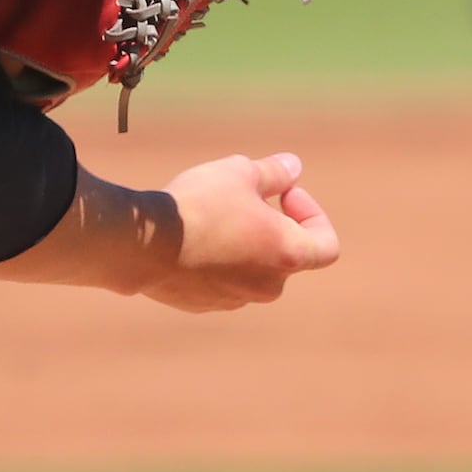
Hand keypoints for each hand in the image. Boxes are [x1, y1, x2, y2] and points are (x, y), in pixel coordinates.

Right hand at [140, 152, 339, 312]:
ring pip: (250, 268)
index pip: (327, 246)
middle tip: (240, 195)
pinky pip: (219, 280)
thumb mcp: (239, 172)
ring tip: (209, 213)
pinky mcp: (202, 305)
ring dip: (241, 242)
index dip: (313, 214)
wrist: (145, 245)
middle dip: (270, 224)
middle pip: (284, 255)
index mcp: (288, 255)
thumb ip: (273, 173)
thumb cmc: (200, 205)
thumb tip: (294, 167)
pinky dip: (213, 260)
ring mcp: (234, 300)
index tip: (284, 193)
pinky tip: (186, 235)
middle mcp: (268, 286)